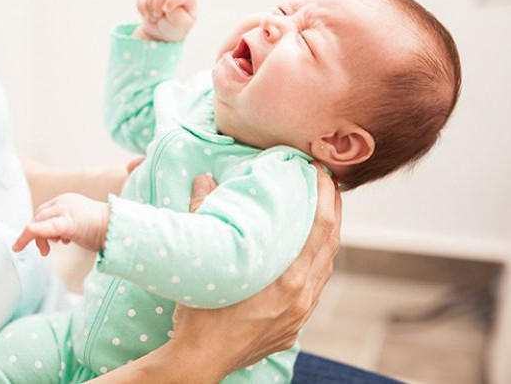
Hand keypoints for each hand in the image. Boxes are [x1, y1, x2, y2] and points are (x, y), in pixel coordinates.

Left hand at [12, 193, 109, 255]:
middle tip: (44, 251)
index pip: (44, 212)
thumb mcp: (78, 225)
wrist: (118, 229)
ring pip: (39, 221)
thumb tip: (54, 237)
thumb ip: (65, 227)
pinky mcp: (68, 221)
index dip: (38, 227)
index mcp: (66, 200)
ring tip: (47, 250)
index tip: (41, 241)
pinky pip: (45, 227)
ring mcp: (65, 209)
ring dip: (38, 238)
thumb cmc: (102, 229)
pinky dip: (33, 232)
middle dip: (36, 234)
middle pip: (39, 216)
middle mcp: (63, 201)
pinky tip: (23, 240)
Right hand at [133, 0, 196, 41]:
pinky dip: (141, 7)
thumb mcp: (181, 24)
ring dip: (150, 7)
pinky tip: (146, 15)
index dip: (172, 1)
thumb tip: (165, 2)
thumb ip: (177, 12)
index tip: (167, 11)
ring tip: (155, 17)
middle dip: (158, 5)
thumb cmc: (175, 28)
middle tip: (159, 16)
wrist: (161, 34)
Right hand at [169, 161, 341, 375]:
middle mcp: (302, 297)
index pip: (320, 227)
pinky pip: (315, 287)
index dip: (325, 195)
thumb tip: (204, 179)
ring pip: (326, 267)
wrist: (199, 362)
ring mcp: (300, 314)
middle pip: (331, 243)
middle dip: (333, 208)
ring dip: (327, 236)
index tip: (321, 171)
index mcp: (287, 279)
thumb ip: (204, 214)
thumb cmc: (199, 314)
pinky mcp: (294, 326)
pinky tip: (307, 253)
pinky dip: (317, 262)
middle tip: (327, 181)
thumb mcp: (203, 261)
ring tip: (321, 211)